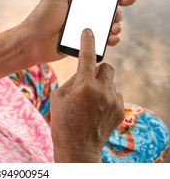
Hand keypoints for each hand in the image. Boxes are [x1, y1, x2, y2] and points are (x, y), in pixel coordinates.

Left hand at [20, 0, 135, 62]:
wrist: (31, 43)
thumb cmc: (41, 17)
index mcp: (76, 2)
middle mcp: (81, 15)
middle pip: (106, 12)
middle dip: (117, 13)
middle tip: (117, 16)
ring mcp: (82, 30)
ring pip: (105, 27)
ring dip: (115, 27)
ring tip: (114, 28)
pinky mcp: (81, 44)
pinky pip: (99, 42)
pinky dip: (109, 41)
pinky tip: (111, 39)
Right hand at [50, 29, 124, 161]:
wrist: (77, 147)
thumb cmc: (63, 121)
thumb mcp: (58, 96)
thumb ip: (73, 80)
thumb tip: (83, 72)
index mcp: (84, 85)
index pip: (87, 56)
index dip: (87, 41)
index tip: (89, 32)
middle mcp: (102, 91)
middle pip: (106, 66)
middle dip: (97, 69)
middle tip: (87, 80)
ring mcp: (113, 101)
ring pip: (111, 81)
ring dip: (101, 85)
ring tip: (90, 101)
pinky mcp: (120, 110)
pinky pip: (115, 94)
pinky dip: (106, 97)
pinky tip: (96, 109)